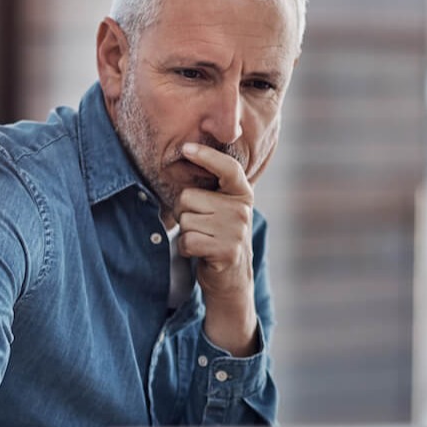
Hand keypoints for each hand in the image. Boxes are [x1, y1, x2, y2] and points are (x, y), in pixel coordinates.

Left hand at [174, 142, 259, 355]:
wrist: (231, 277)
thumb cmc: (218, 236)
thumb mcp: (221, 208)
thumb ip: (210, 189)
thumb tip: (184, 158)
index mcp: (242, 193)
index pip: (227, 168)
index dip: (207, 156)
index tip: (186, 148)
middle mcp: (242, 209)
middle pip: (189, 197)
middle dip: (184, 213)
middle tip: (200, 226)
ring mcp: (236, 230)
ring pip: (186, 220)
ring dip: (186, 233)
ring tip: (202, 240)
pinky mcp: (227, 250)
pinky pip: (188, 241)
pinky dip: (186, 249)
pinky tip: (200, 252)